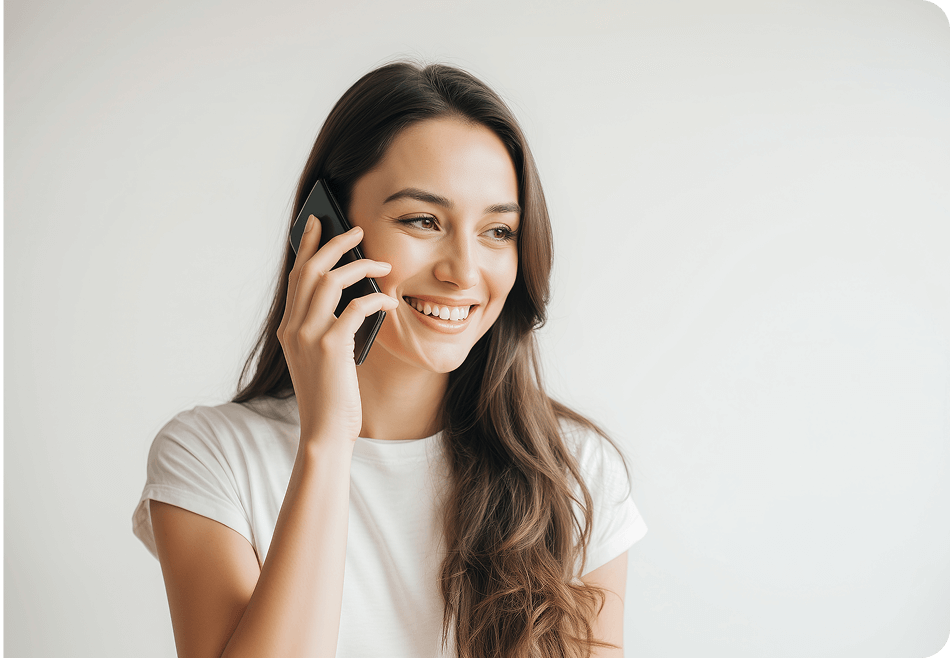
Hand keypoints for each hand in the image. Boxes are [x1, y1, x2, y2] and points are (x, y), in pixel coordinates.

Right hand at [276, 215, 397, 447]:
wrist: (324, 431)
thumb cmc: (329, 396)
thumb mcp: (320, 357)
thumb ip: (326, 328)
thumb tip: (353, 297)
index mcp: (288, 328)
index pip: (296, 276)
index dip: (308, 246)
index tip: (318, 223)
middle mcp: (293, 328)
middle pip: (310, 269)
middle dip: (334, 244)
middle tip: (356, 231)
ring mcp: (309, 336)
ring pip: (329, 281)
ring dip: (359, 266)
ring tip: (382, 264)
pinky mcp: (331, 347)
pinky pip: (354, 308)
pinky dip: (375, 299)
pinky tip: (389, 301)